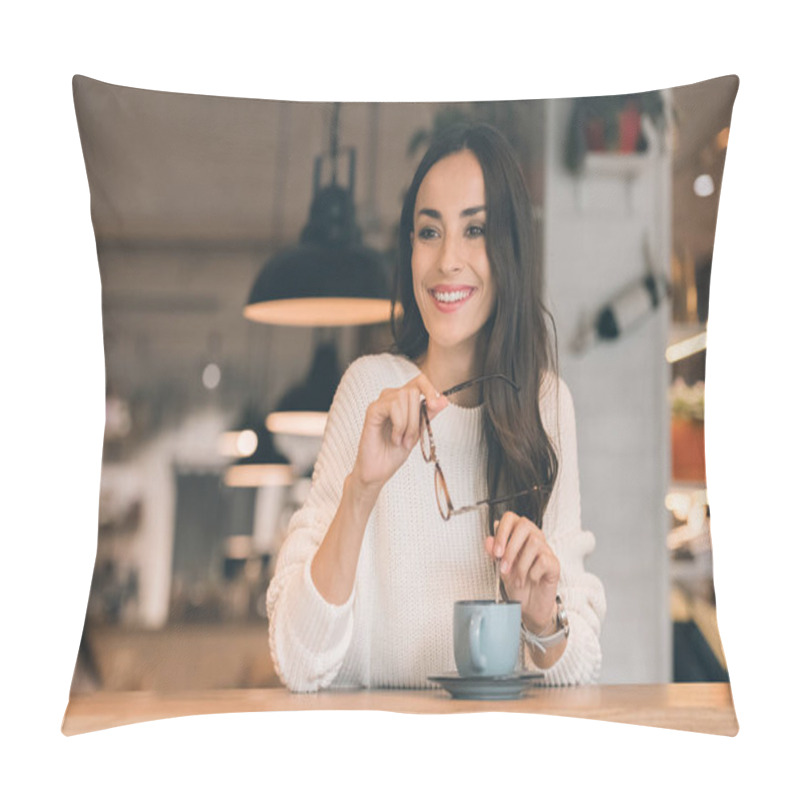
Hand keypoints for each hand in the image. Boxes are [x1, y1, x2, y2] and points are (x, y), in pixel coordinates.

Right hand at [351, 373, 447, 494]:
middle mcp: (391, 398)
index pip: (419, 381)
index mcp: (403, 401)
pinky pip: (393, 406)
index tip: (437, 406)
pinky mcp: (372, 410)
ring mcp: (381, 403)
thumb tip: (444, 400)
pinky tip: (394, 437)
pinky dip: (399, 425)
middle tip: (410, 439)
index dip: (430, 389)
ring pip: (404, 397)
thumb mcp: (418, 431)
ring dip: (408, 424)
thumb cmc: (393, 452)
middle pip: (413, 391)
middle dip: (417, 418)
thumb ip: (428, 414)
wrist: (379, 471)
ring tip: (401, 440)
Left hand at [484, 511, 559, 633]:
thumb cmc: (517, 584)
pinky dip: (533, 572)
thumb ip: (494, 553)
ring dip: (521, 564)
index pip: (510, 518)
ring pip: (534, 542)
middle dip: (510, 548)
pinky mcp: (554, 564)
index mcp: (519, 535)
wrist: (529, 606)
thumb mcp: (500, 567)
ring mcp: (546, 550)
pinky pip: (544, 560)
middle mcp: (534, 538)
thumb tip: (489, 540)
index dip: (501, 531)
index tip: (496, 552)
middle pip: (524, 525)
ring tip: (517, 579)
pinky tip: (531, 579)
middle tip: (504, 567)